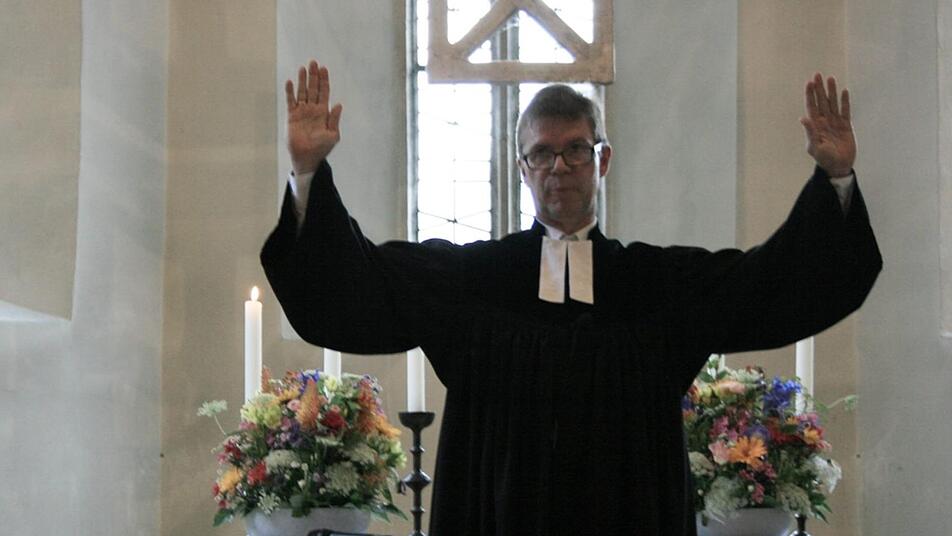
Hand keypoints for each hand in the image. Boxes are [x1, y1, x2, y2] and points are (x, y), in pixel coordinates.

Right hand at [286, 60, 342, 174]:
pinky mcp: (292, 116)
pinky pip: (291, 101)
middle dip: (314, 76)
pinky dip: (290, 92)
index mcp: (323, 112)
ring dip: (303, 80)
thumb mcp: (333, 134)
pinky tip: (291, 82)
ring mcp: (302, 112)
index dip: (324, 81)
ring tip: (303, 68)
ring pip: (302, 92)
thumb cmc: (322, 148)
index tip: (324, 69)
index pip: (324, 92)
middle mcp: (312, 109)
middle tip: (314, 62)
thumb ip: (334, 119)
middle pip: (313, 88)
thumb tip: (339, 104)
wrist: (307, 157)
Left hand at [800, 72, 854, 176]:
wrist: (838, 166)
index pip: (811, 106)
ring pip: (833, 103)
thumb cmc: (824, 159)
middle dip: (819, 88)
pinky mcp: (846, 125)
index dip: (810, 94)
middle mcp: (824, 121)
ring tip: (830, 78)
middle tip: (818, 74)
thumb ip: (810, 132)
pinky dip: (844, 101)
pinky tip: (844, 92)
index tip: (809, 82)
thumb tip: (803, 118)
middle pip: (821, 101)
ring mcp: (835, 122)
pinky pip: (845, 110)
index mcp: (815, 126)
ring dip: (831, 91)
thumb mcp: (815, 147)